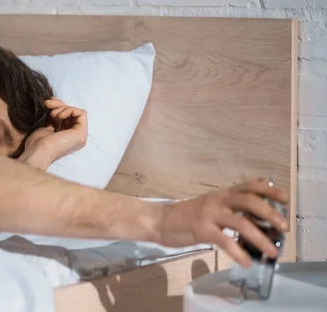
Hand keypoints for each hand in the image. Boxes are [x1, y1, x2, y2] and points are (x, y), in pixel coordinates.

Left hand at [19, 98, 87, 168]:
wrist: (38, 152)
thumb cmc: (37, 143)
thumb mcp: (44, 125)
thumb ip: (52, 117)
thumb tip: (52, 103)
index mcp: (65, 136)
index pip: (66, 116)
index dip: (58, 106)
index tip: (47, 103)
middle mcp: (74, 137)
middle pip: (71, 113)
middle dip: (59, 104)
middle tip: (47, 103)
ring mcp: (79, 136)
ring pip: (76, 112)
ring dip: (62, 107)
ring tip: (51, 113)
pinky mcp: (81, 134)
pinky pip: (81, 114)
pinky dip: (70, 110)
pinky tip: (58, 115)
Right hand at [155, 179, 288, 267]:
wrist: (161, 220)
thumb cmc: (188, 215)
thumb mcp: (212, 207)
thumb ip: (232, 209)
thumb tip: (259, 221)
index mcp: (223, 194)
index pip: (250, 185)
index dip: (270, 190)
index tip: (285, 199)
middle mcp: (218, 200)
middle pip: (250, 201)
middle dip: (271, 214)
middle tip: (284, 227)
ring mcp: (210, 214)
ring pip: (241, 222)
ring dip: (260, 238)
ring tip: (272, 251)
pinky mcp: (202, 229)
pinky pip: (224, 241)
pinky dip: (238, 253)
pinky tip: (245, 262)